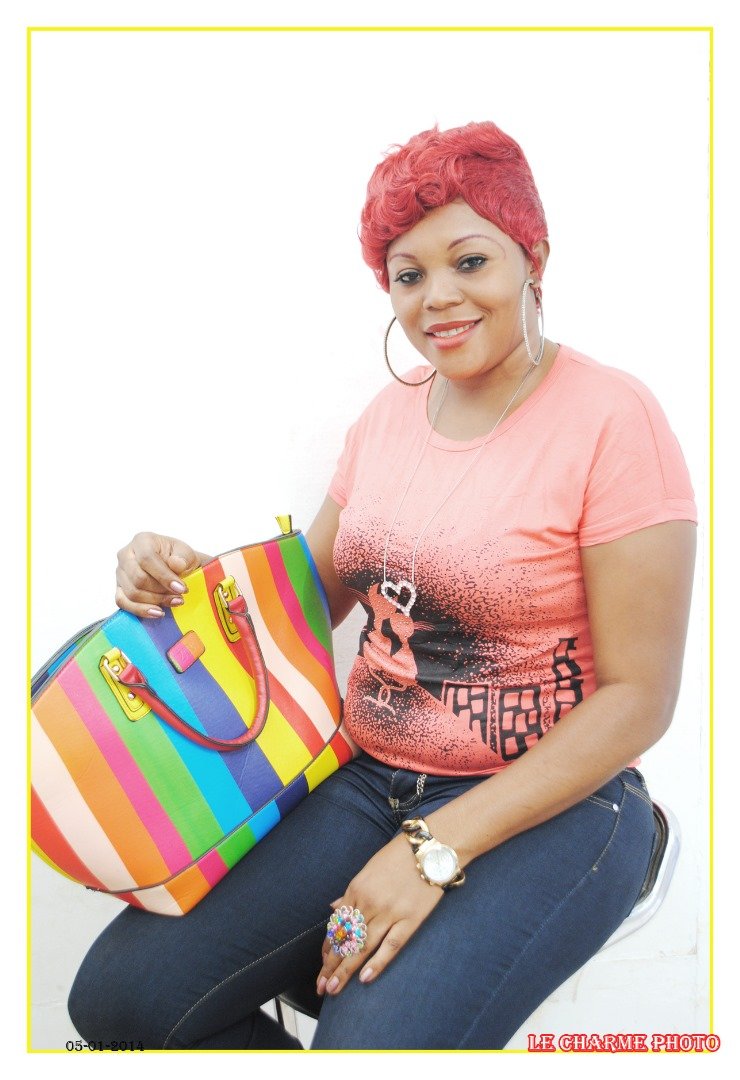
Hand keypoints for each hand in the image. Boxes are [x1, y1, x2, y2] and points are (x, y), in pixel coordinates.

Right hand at [115, 532, 207, 617]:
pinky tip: (158, 612)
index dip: (164, 576)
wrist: (176, 569)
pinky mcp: (120, 589)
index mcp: (142, 541)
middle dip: (161, 591)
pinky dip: (141, 610)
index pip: (147, 559)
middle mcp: (126, 555)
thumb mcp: (187, 554)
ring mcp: (120, 573)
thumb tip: (176, 565)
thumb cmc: (180, 559)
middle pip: (138, 579)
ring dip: (155, 602)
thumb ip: (183, 558)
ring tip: (174, 602)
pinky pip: (123, 603)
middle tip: (180, 597)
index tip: (181, 588)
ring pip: (132, 593)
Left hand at [316, 834, 443, 995]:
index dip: (329, 948)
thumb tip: (334, 908)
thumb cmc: (399, 856)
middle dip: (331, 966)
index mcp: (357, 888)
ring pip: (363, 946)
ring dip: (346, 970)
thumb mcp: (369, 869)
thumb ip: (351, 892)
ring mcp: (390, 912)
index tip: (323, 965)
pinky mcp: (410, 919)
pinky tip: (365, 978)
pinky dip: (377, 962)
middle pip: (346, 939)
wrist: (431, 848)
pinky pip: (391, 945)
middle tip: (321, 987)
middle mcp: (369, 902)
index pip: (337, 925)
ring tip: (334, 989)